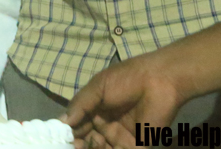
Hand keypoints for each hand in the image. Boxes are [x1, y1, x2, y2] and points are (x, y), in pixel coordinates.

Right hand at [63, 55, 180, 148]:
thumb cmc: (127, 79)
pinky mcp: (136, 147)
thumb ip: (80, 105)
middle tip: (74, 143)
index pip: (78, 125)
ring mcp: (121, 138)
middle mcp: (107, 126)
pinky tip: (99, 146)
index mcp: (97, 110)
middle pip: (88, 140)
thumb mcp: (98, 87)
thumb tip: (61, 122)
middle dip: (78, 143)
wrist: (159, 81)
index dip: (69, 131)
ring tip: (88, 143)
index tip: (61, 136)